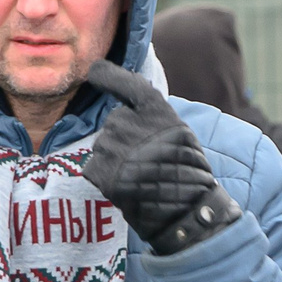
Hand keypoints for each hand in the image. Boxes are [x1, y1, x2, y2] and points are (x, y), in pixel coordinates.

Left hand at [81, 61, 241, 255]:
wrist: (185, 210)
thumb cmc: (187, 171)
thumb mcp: (178, 131)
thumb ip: (152, 115)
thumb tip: (126, 106)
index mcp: (154, 110)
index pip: (125, 84)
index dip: (108, 76)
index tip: (95, 71)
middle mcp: (129, 123)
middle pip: (114, 122)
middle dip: (124, 136)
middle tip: (145, 158)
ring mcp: (112, 147)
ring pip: (104, 145)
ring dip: (115, 157)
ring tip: (139, 174)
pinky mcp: (100, 171)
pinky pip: (94, 167)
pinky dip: (105, 175)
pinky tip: (126, 184)